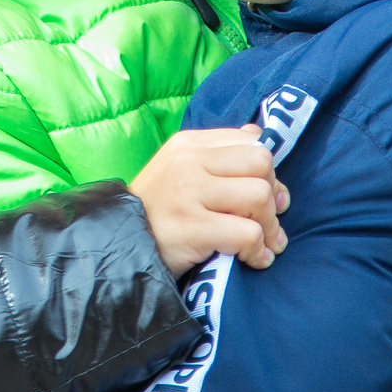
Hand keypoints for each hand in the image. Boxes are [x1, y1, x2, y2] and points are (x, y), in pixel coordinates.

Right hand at [131, 124, 286, 274]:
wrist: (118, 246)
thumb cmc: (156, 211)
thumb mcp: (179, 169)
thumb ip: (217, 152)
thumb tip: (257, 133)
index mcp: (188, 144)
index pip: (251, 141)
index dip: (268, 171)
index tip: (267, 194)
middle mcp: (188, 162)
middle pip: (261, 163)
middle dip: (273, 194)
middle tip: (267, 220)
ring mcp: (188, 193)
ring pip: (259, 196)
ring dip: (270, 226)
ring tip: (264, 243)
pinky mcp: (191, 227)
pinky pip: (248, 233)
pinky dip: (258, 251)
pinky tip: (253, 259)